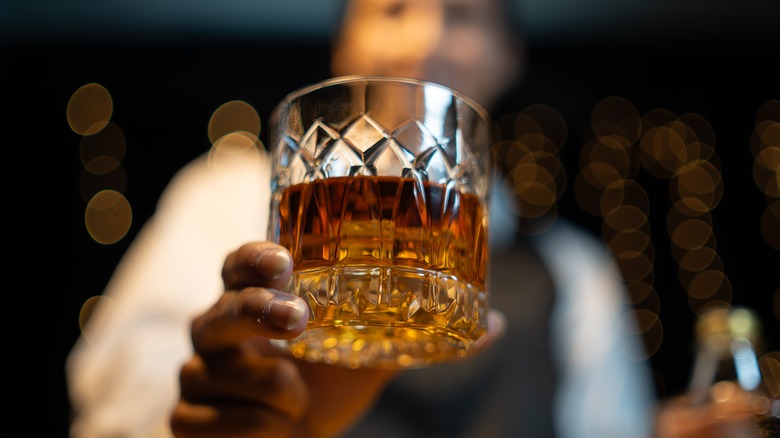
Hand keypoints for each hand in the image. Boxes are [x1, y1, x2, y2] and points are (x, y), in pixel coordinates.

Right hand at [169, 241, 395, 437]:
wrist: (298, 437)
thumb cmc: (327, 385)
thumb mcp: (366, 358)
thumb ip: (410, 339)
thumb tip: (482, 334)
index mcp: (255, 301)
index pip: (237, 266)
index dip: (253, 260)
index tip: (284, 261)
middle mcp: (218, 331)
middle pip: (217, 312)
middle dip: (255, 312)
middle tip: (298, 320)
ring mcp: (198, 374)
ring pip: (212, 373)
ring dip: (269, 389)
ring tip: (299, 398)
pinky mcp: (188, 418)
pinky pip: (200, 421)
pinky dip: (247, 427)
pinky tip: (276, 427)